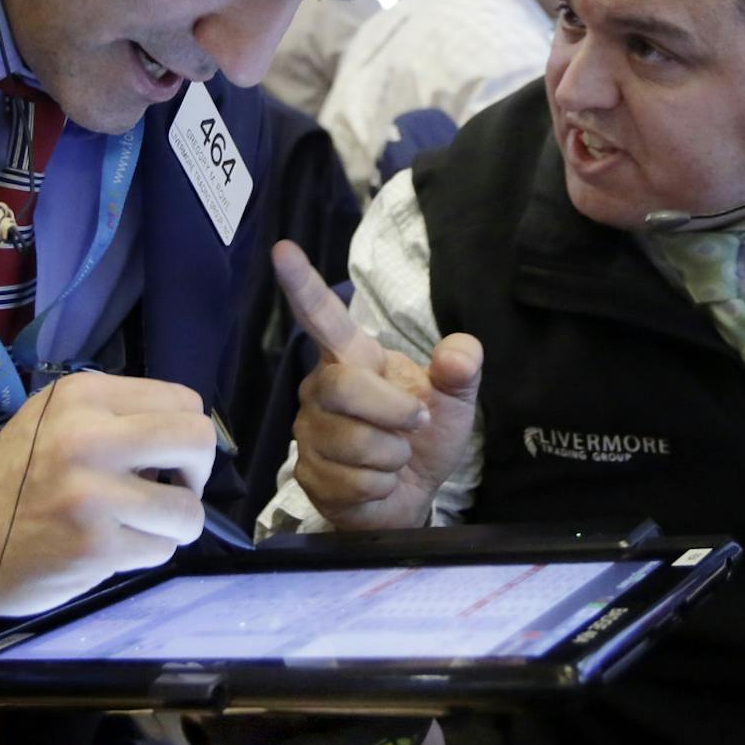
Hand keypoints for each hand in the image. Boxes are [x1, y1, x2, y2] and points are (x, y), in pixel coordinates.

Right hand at [0, 372, 216, 624]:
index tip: (166, 459)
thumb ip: (118, 417)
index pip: (183, 400)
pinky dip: (146, 553)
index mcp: (83, 396)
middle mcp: (87, 436)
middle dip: (198, 472)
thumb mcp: (57, 421)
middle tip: (173, 489)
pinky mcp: (94, 546)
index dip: (186, 434)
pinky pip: (161, 549)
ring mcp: (91, 494)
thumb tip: (192, 438)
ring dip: (174, 525)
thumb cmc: (13, 480)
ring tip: (138, 526)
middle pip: (196, 440)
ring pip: (187, 508)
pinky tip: (110, 548)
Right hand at [272, 241, 481, 531]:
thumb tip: (458, 355)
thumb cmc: (425, 437)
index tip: (283, 250)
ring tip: (393, 457)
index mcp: (354, 358)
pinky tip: (376, 483)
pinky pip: (350, 482)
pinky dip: (379, 487)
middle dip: (393, 413)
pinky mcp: (306, 473)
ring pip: (352, 443)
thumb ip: (461, 372)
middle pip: (344, 388)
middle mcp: (321, 388)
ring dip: (392, 456)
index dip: (303, 286)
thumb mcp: (456, 402)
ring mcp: (308, 431)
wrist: (412, 495)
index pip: (323, 318)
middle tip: (416, 425)